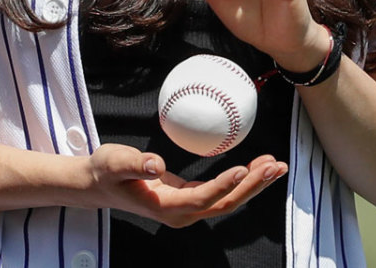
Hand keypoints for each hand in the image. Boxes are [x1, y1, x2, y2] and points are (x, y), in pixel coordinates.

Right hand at [85, 143, 285, 226]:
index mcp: (166, 207)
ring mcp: (187, 209)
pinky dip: (240, 180)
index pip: (201, 199)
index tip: (241, 169)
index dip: (222, 186)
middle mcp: (181, 213)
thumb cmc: (106, 171)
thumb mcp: (114, 162)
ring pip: (227, 200)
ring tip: (276, 165)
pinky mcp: (189, 199)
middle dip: (251, 186)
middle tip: (275, 165)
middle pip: (224, 203)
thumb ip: (133, 163)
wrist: (99, 185)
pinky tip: (255, 167)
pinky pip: (221, 193)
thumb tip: (156, 164)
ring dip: (252, 183)